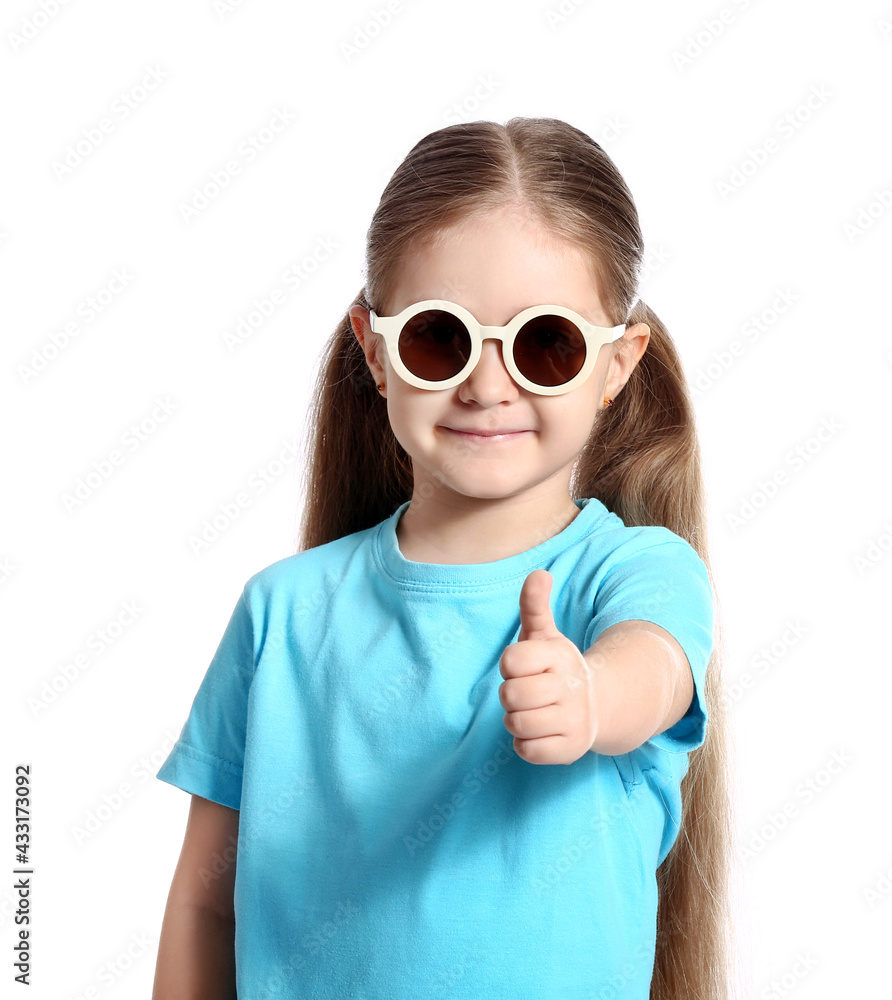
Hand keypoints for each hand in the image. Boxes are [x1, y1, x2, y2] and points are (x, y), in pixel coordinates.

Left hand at [498, 569, 596, 764]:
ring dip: (515, 720)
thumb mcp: (544, 635)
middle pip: (510, 696)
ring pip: (517, 724)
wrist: (598, 705)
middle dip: (509, 695)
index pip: (511, 660)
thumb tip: (539, 573)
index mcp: (559, 656)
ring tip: (531, 711)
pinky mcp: (569, 750)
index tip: (522, 666)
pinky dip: (524, 744)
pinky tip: (538, 732)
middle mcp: (569, 688)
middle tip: (525, 692)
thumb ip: (535, 605)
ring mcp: (572, 720)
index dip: (509, 665)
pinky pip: (527, 750)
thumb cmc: (556, 668)